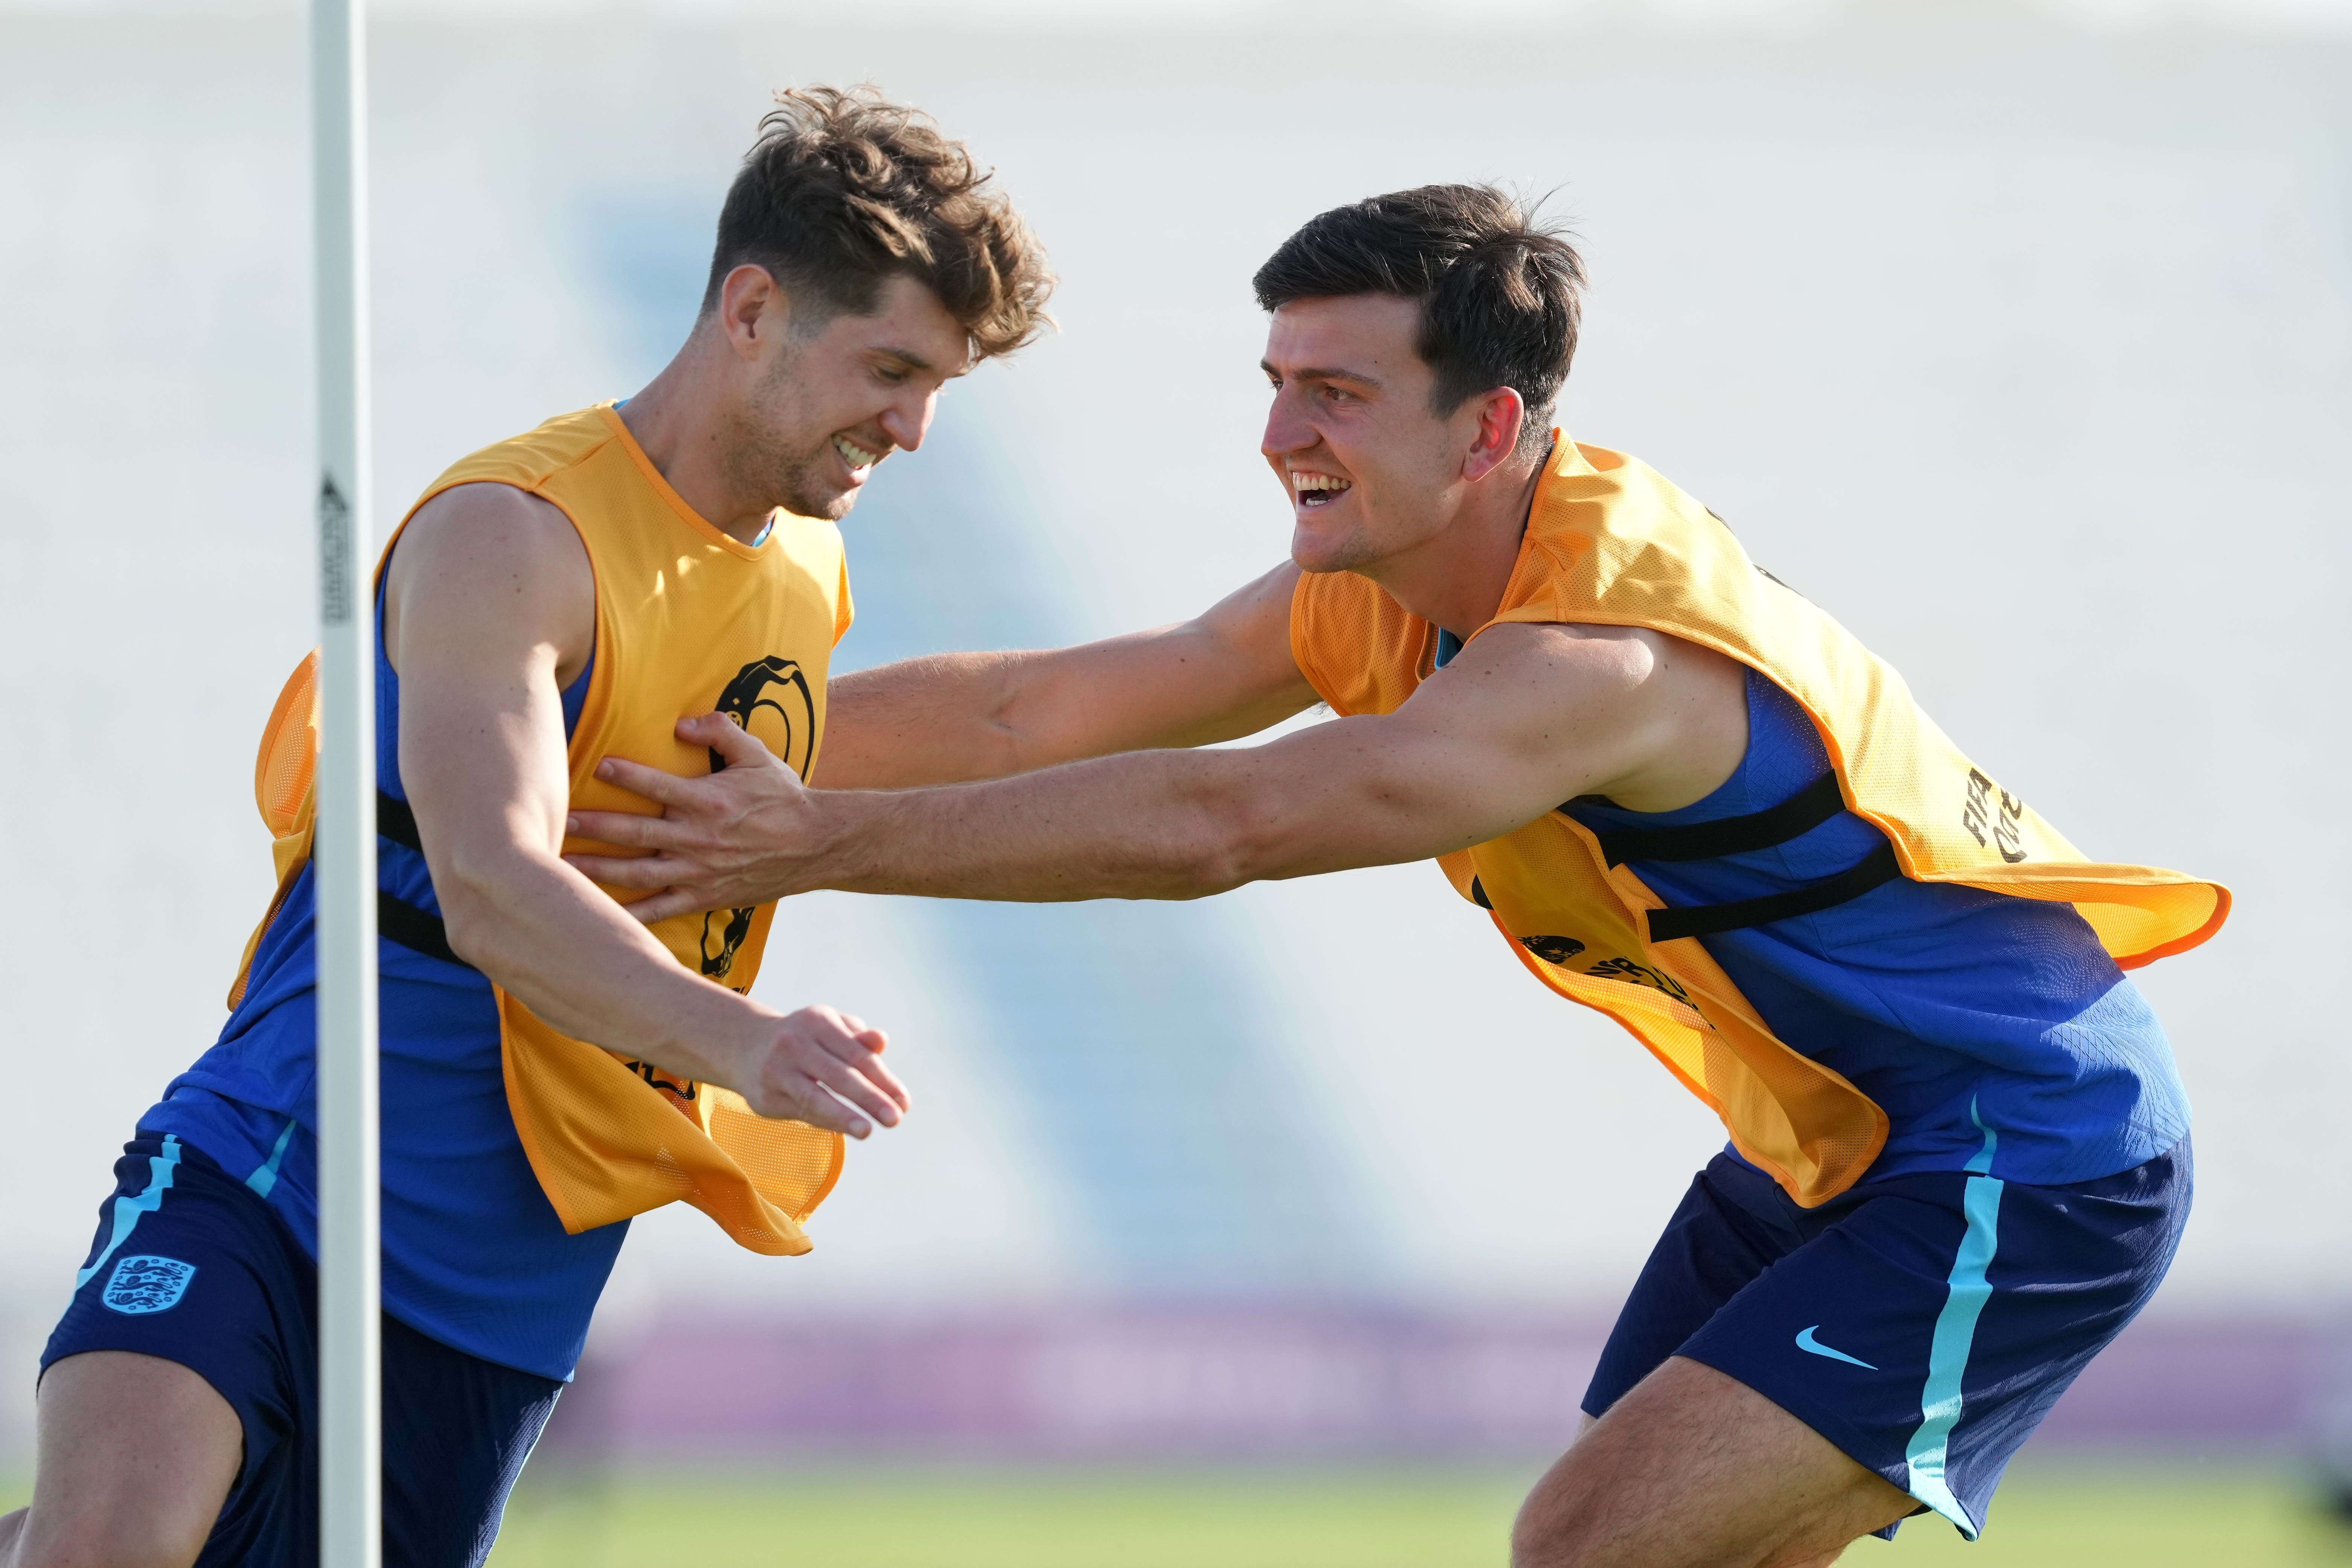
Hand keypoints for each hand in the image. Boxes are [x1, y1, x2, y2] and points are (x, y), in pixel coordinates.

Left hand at [565, 713, 826, 921]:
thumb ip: (719, 730)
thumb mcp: (757, 754)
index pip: (659, 786)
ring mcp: (699, 871)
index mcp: (710, 801)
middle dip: (593, 828)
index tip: (596, 766)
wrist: (816, 845)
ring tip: (562, 866)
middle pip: (636, 834)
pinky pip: (660, 910)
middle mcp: (700, 838)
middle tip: (557, 821)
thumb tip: (680, 723)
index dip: (626, 776)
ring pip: (638, 875)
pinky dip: (630, 916)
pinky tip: (599, 916)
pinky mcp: (703, 896)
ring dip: (598, 870)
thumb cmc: (783, 796)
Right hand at [734, 1004, 907, 1138]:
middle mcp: (795, 1043)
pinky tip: (845, 1129)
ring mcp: (777, 1069)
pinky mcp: (765, 1095)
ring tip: (868, 1131)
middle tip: (895, 1119)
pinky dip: (825, 1120)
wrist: (746, 1046)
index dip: (883, 1079)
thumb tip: (882, 1041)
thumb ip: (857, 1039)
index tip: (904, 1102)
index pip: (857, 1054)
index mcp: (818, 1021)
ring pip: (815, 1096)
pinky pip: (801, 1110)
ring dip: (843, 1116)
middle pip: (840, 1074)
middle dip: (870, 1098)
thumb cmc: (805, 1039)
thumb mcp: (830, 1030)